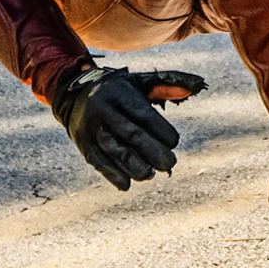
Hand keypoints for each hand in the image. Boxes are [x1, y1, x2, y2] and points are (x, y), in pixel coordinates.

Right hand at [51, 66, 207, 190]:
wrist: (74, 95)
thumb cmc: (119, 91)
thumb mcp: (139, 82)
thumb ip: (166, 85)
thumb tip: (194, 88)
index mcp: (118, 92)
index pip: (142, 113)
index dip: (160, 129)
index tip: (174, 142)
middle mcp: (102, 109)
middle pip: (129, 133)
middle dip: (151, 150)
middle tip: (170, 164)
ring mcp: (89, 127)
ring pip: (112, 150)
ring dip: (133, 166)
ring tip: (151, 175)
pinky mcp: (83, 143)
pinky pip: (97, 161)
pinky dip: (112, 174)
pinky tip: (128, 184)